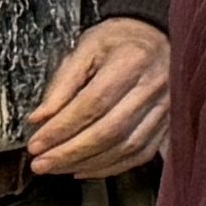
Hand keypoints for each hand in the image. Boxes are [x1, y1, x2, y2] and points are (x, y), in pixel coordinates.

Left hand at [24, 15, 172, 178]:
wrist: (156, 36)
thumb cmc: (118, 41)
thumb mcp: (85, 49)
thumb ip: (62, 84)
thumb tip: (39, 119)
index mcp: (131, 62)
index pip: (92, 104)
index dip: (62, 128)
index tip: (36, 144)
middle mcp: (154, 86)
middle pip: (109, 130)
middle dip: (70, 152)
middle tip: (41, 163)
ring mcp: (166, 107)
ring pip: (126, 146)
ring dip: (88, 163)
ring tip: (58, 168)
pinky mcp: (169, 123)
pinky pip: (142, 153)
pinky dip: (112, 167)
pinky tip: (86, 169)